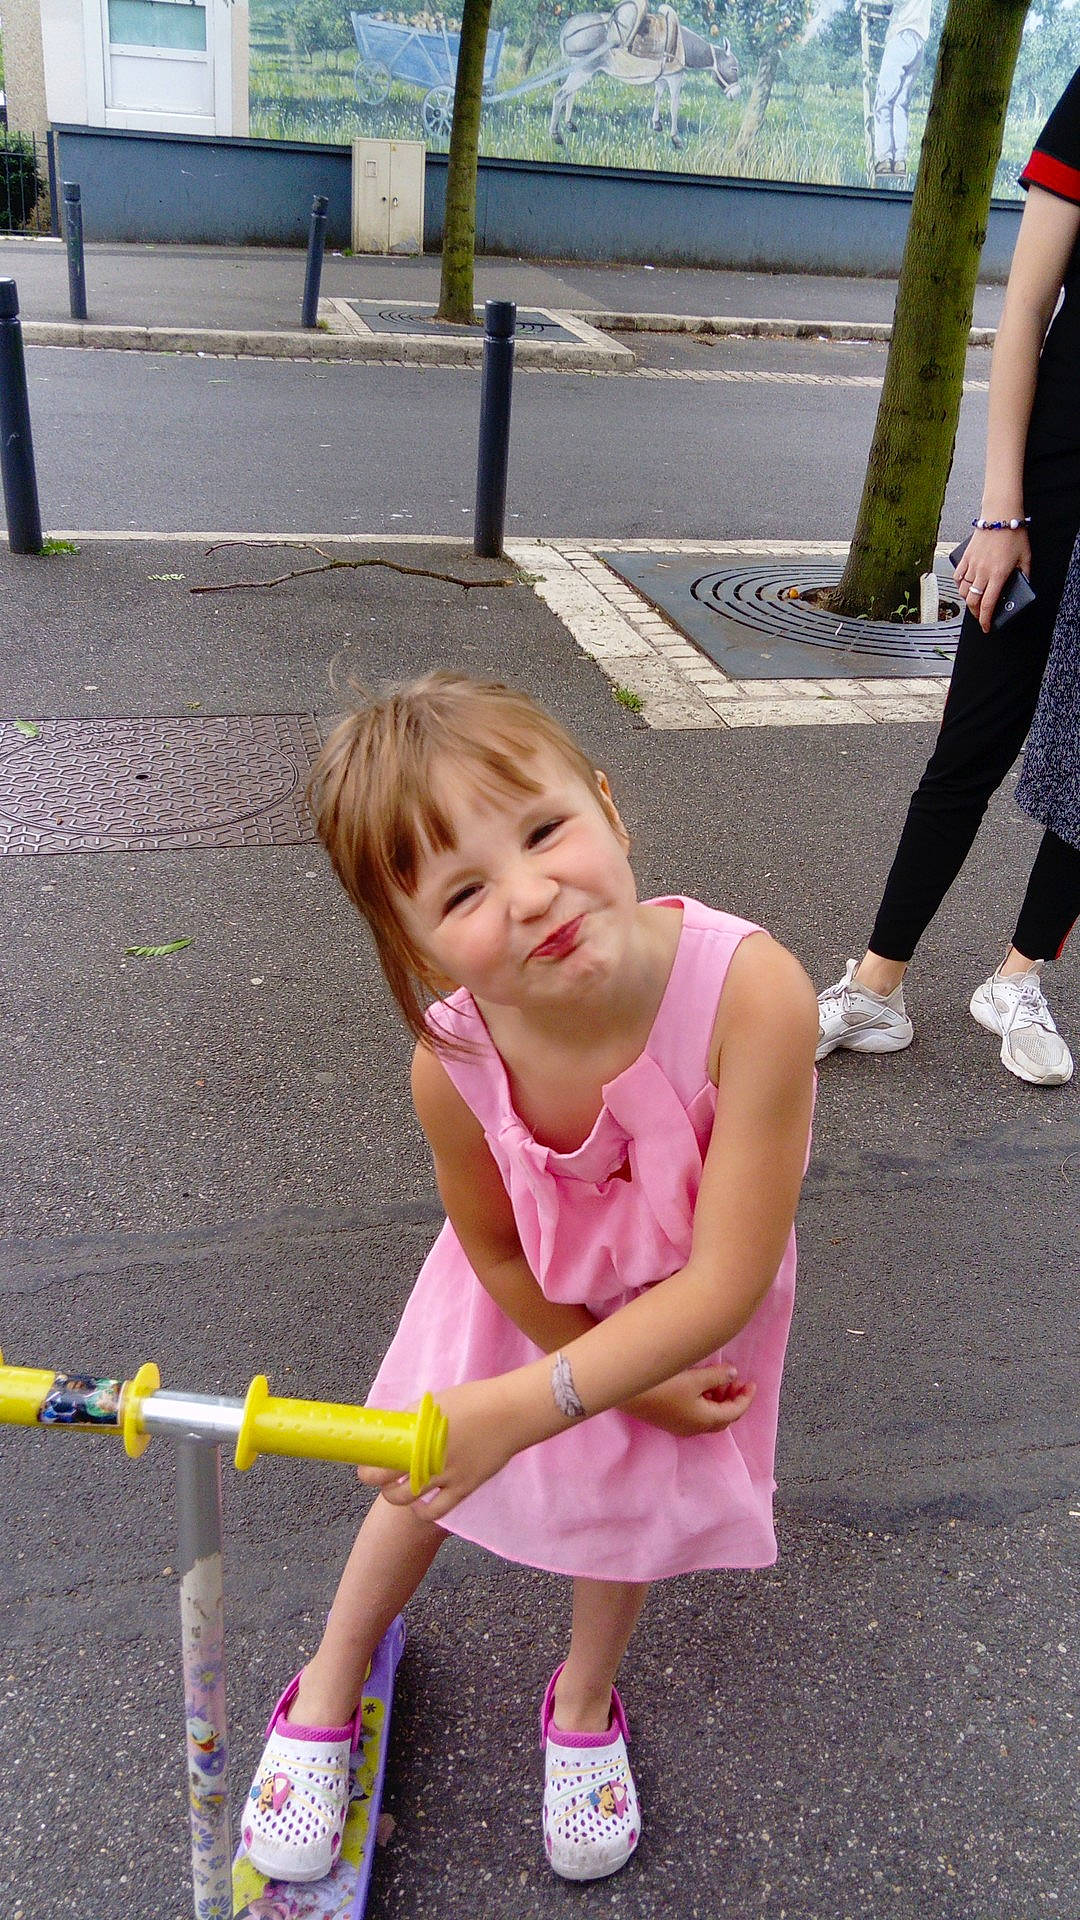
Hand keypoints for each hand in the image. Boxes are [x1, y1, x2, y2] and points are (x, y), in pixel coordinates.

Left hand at [356, 1376, 518, 1523]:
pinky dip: (422, 1511)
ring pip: (408, 1499)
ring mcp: (447, 1477)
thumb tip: (392, 1426)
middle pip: (389, 1483)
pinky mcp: (464, 1488)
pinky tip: (419, 1504)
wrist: (510, 1414)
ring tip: (396, 1491)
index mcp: (419, 1436)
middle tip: (378, 1477)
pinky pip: (436, 1511)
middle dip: (379, 1483)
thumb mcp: (436, 1404)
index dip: (367, 1470)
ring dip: (396, 1497)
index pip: (381, 1461)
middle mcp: (429, 1459)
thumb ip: (412, 1417)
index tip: (364, 1467)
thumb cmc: (474, 1401)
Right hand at [624, 1364, 754, 1435]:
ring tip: (719, 1380)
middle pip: (723, 1418)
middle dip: (733, 1400)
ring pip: (709, 1416)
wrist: (628, 1393)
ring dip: (718, 1400)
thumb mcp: (695, 1379)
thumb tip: (733, 1374)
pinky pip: (696, 1414)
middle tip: (737, 1381)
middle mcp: (695, 1428)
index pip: (735, 1412)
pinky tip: (701, 1385)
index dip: (746, 1397)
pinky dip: (705, 1401)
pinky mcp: (669, 1420)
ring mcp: (681, 1426)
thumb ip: (718, 1377)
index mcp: (705, 1420)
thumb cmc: (664, 1386)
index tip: (752, 1383)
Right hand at [954, 525, 1030, 631]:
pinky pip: (958, 577)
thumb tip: (1023, 585)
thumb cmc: (1013, 534)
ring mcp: (972, 565)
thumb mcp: (1026, 557)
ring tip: (974, 602)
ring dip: (968, 600)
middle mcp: (982, 572)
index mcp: (998, 575)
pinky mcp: (966, 558)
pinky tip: (965, 587)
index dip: (985, 619)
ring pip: (964, 591)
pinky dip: (960, 585)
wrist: (1000, 516)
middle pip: (973, 601)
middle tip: (981, 616)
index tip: (986, 627)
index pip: (987, 604)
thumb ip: (1024, 574)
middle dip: (976, 613)